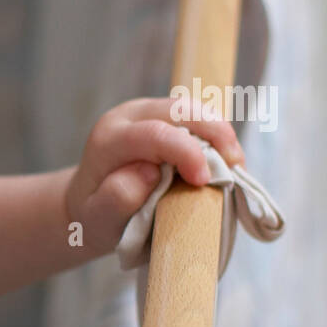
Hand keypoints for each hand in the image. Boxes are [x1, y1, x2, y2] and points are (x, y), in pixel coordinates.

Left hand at [63, 95, 245, 254]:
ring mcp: (146, 112)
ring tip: (234, 166)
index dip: (187, 153)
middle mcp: (127, 117)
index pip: (155, 134)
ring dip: (221, 134)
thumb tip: (148, 171)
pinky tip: (224, 161)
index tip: (204, 181)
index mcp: (108, 140)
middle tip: (235, 168)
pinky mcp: (163, 116)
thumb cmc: (96, 215)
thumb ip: (117, 197)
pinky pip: (198, 117)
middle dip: (215, 134)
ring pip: (194, 108)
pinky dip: (216, 137)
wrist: (91, 205)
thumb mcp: (98, 218)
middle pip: (180, 109)